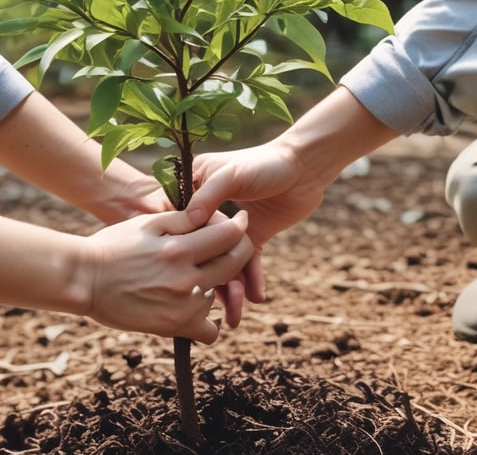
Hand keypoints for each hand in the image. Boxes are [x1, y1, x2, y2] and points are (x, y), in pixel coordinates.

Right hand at [82, 210, 252, 343]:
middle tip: (233, 245)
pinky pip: (209, 329)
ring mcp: (182, 306)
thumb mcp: (146, 224)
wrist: (83, 280)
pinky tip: (194, 308)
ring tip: (194, 277)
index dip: (239, 226)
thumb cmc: (112, 246)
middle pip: (234, 263)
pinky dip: (206, 320)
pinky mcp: (174, 327)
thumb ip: (181, 219)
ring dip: (214, 283)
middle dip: (240, 250)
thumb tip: (211, 212)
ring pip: (219, 293)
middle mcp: (186, 279)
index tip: (241, 221)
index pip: (228, 235)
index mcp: (179, 249)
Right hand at [187, 141, 325, 304]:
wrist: (304, 167)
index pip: (180, 226)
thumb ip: (209, 194)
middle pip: (202, 251)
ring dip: (231, 288)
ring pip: (225, 262)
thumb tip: (190, 220)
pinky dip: (252, 280)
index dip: (177, 250)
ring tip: (234, 314)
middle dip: (206, 279)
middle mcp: (210, 210)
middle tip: (206, 309)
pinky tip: (255, 298)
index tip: (172, 276)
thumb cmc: (264, 163)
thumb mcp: (231, 174)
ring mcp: (233, 227)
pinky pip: (248, 264)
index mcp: (196, 190)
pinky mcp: (253, 237)